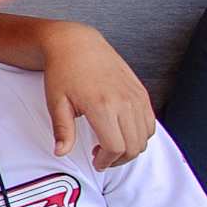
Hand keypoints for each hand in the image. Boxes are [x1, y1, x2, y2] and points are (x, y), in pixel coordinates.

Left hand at [38, 25, 154, 164]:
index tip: (97, 162)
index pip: (115, 147)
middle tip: (104, 158)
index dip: (107, 161)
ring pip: (145, 136)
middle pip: (134, 145)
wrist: (76, 44)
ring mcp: (135, 96)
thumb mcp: (56, 103)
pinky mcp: (140, 91)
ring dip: (132, 148)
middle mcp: (123, 101)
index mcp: (101, 106)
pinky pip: (150, 121)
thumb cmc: (63, 71)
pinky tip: (123, 132)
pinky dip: (141, 133)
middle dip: (120, 159)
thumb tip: (61, 152)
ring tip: (112, 146)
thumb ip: (62, 131)